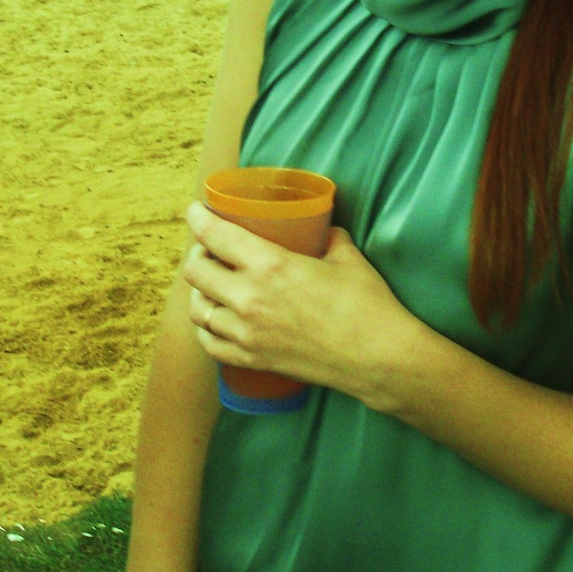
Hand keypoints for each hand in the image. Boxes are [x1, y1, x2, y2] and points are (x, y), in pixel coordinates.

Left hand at [182, 203, 423, 409]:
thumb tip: (324, 229)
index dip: (197, 218)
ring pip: (198, 309)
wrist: (378, 357)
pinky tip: (214, 319)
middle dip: (197, 255)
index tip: (194, 211)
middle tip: (209, 250)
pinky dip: (207, 328)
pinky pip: (210, 343)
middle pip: (196, 272)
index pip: (214, 235)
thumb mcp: (347, 257)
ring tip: (212, 285)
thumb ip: (329, 238)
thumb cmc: (367, 304)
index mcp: (270, 265)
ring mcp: (247, 334)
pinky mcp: (253, 360)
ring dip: (200, 292)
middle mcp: (249, 299)